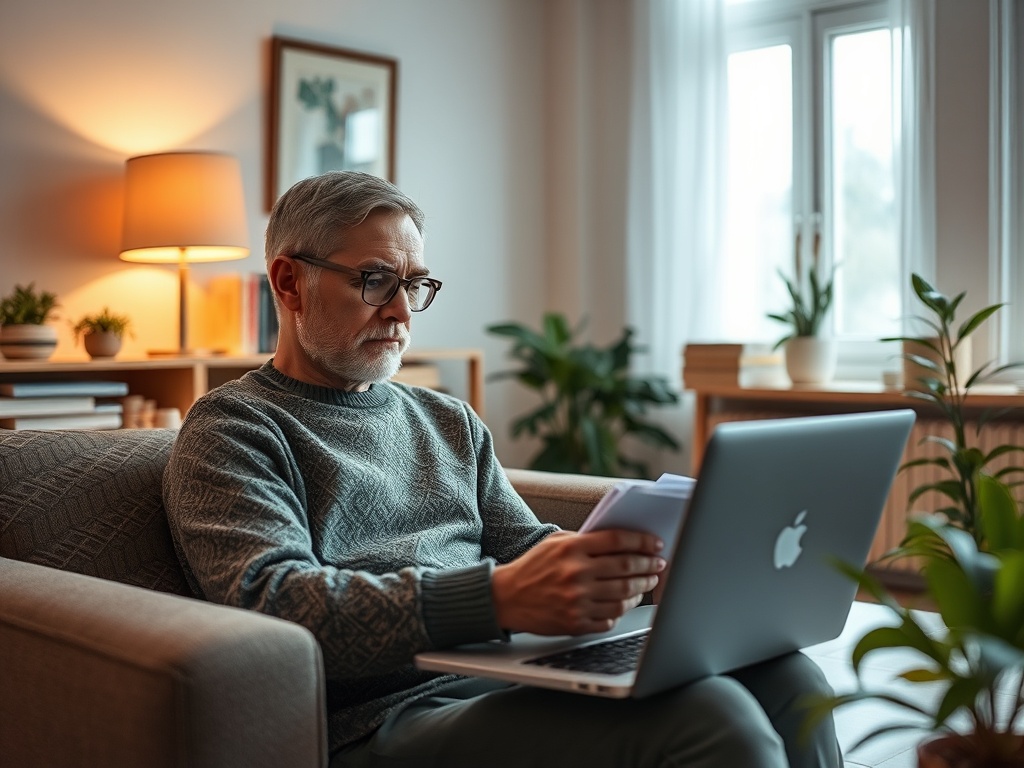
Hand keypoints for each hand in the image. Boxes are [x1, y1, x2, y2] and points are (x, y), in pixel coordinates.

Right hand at [491, 530, 665, 635]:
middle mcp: (576, 574)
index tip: (656, 544)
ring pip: (623, 595)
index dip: (642, 542)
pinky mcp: (575, 622)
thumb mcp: (555, 543)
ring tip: (647, 583)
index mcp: (572, 549)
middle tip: (658, 565)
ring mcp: (577, 600)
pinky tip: (627, 602)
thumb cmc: (533, 567)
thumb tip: (622, 543)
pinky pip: (610, 618)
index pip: (617, 541)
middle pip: (625, 568)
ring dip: (640, 589)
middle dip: (648, 566)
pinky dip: (622, 610)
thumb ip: (585, 539)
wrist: (506, 597)